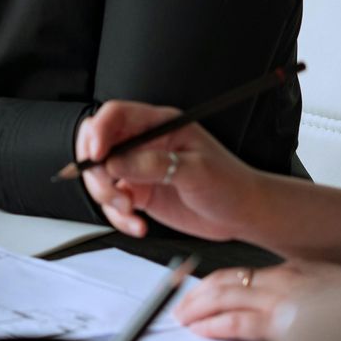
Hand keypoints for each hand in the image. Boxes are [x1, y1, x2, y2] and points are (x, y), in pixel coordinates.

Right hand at [77, 101, 263, 241]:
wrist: (243, 214)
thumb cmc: (231, 184)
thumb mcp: (196, 171)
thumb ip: (154, 165)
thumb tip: (116, 163)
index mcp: (159, 126)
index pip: (116, 116)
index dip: (99, 131)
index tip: (96, 155)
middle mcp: (144, 144)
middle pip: (98, 144)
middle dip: (96, 169)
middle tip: (111, 189)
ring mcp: (139, 169)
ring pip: (101, 176)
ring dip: (107, 197)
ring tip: (130, 211)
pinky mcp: (139, 193)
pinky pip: (113, 203)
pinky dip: (118, 217)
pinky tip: (137, 225)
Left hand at [172, 260, 340, 340]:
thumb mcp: (326, 290)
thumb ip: (297, 293)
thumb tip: (274, 308)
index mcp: (293, 271)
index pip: (237, 273)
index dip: (209, 285)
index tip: (193, 292)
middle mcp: (286, 279)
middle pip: (225, 282)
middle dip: (195, 295)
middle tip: (177, 306)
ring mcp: (288, 299)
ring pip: (227, 297)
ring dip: (198, 308)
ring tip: (182, 318)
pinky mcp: (292, 322)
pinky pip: (243, 322)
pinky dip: (218, 325)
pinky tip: (202, 330)